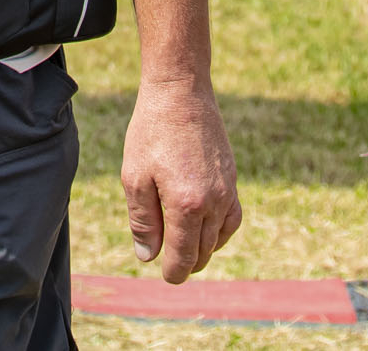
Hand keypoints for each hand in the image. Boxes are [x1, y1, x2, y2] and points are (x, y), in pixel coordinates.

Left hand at [121, 78, 240, 282]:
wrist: (180, 92)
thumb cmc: (151, 132)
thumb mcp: (135, 177)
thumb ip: (143, 221)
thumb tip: (148, 257)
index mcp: (186, 205)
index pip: (183, 256)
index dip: (172, 272)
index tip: (165, 275)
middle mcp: (213, 202)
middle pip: (203, 251)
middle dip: (186, 263)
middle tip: (170, 264)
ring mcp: (227, 190)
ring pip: (219, 238)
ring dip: (203, 249)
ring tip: (185, 249)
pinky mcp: (232, 178)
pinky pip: (233, 218)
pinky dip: (221, 232)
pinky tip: (206, 229)